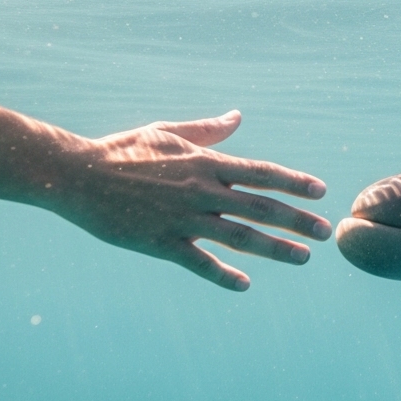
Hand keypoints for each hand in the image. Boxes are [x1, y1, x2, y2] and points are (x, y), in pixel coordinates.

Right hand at [48, 110, 328, 290]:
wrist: (75, 174)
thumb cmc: (123, 150)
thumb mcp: (168, 132)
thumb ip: (208, 130)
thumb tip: (238, 117)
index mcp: (204, 163)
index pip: (261, 173)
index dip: (293, 182)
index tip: (320, 191)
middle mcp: (200, 191)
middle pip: (260, 207)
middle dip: (296, 220)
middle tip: (324, 232)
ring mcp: (181, 218)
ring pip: (239, 237)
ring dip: (274, 249)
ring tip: (303, 258)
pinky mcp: (159, 243)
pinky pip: (198, 262)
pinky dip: (222, 274)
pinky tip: (245, 284)